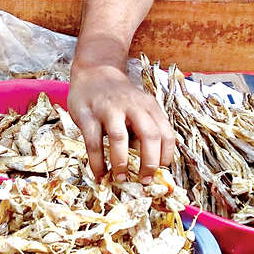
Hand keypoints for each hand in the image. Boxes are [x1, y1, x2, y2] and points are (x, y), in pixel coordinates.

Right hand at [67, 63, 175, 181]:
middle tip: (144, 180)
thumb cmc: (120, 98)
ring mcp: (108, 109)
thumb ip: (144, 132)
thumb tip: (150, 166)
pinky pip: (93, 143)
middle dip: (149, 162)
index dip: (166, 156)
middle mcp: (132, 106)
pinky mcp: (87, 115)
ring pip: (119, 138)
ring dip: (121, 162)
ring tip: (121, 178)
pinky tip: (100, 174)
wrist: (94, 73)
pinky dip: (97, 162)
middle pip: (148, 134)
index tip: (161, 172)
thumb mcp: (139, 109)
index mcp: (149, 106)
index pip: (166, 133)